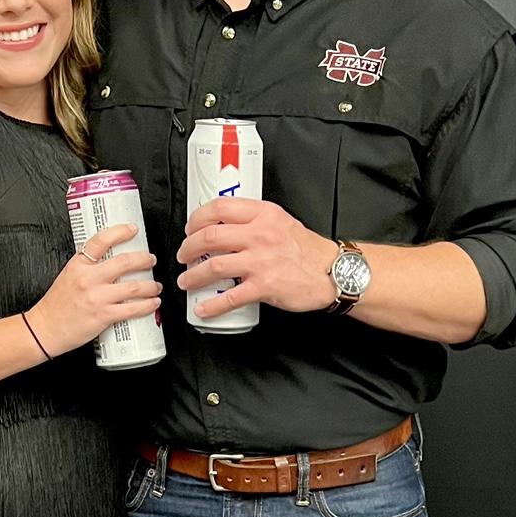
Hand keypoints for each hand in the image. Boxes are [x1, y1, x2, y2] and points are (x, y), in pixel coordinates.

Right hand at [27, 225, 159, 355]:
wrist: (45, 329)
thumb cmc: (56, 305)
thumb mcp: (68, 275)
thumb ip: (88, 267)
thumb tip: (110, 260)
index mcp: (78, 264)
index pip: (101, 240)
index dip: (120, 232)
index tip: (133, 229)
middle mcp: (88, 278)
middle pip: (124, 262)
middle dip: (144, 260)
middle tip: (151, 260)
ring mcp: (97, 297)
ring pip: (133, 287)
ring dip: (150, 285)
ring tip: (155, 285)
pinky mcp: (103, 316)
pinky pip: (132, 309)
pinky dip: (147, 305)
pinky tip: (153, 303)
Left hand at [177, 199, 336, 321]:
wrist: (332, 272)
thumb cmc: (307, 250)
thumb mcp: (282, 222)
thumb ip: (255, 220)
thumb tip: (224, 226)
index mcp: (263, 214)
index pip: (220, 207)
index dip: (198, 217)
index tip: (191, 227)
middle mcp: (260, 235)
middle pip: (210, 236)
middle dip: (189, 247)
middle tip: (184, 255)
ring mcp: (261, 261)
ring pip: (214, 266)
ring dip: (193, 276)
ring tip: (186, 281)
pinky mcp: (264, 286)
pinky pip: (230, 297)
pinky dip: (212, 305)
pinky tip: (203, 309)